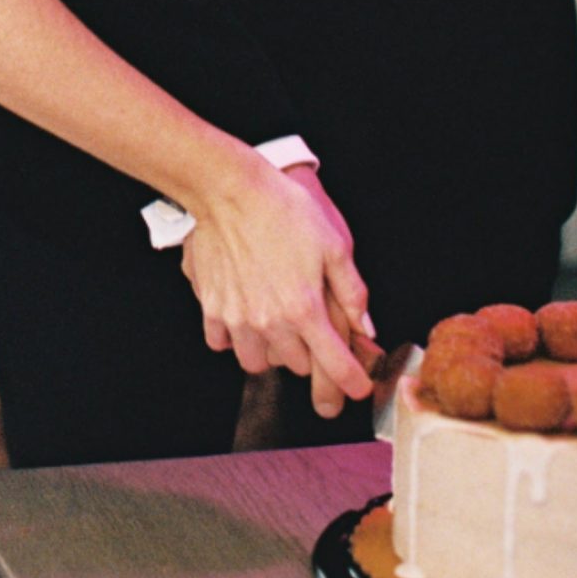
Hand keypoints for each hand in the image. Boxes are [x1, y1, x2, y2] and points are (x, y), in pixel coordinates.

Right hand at [181, 150, 371, 414]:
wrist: (229, 190)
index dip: (353, 382)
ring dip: (271, 352)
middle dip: (311, 355)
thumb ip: (352, 293)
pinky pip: (220, 342)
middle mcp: (270, 321)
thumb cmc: (283, 212)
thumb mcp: (334, 246)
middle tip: (313, 334)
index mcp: (306, 309)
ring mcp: (236, 317)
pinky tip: (243, 318)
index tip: (358, 387)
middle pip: (298, 367)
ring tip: (276, 329)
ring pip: (257, 362)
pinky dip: (233, 338)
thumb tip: (365, 328)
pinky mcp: (210, 305)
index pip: (336, 366)